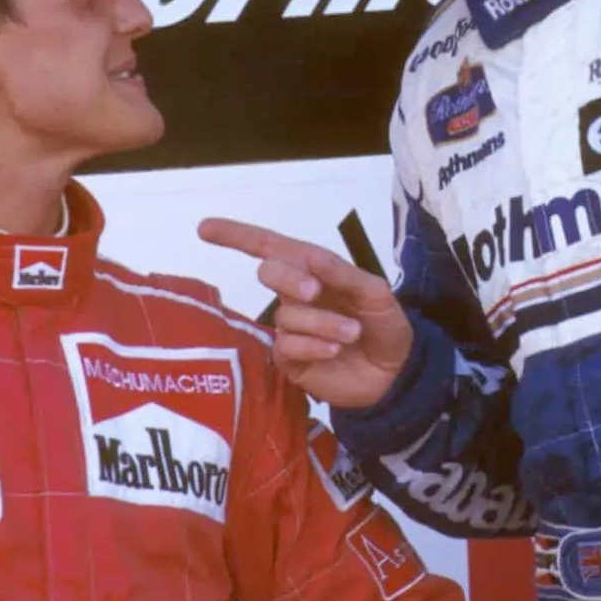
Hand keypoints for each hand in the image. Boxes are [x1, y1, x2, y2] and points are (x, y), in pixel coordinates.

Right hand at [198, 218, 413, 407]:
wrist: (396, 371)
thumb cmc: (383, 324)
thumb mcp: (375, 292)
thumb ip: (344, 274)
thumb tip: (311, 257)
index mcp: (313, 270)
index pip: (270, 247)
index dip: (236, 236)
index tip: (204, 228)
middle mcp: (295, 295)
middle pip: (269, 273)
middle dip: (288, 278)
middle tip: (314, 291)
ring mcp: (290, 327)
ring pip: (286, 315)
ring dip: (322, 322)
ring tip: (351, 334)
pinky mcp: (290, 359)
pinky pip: (288, 345)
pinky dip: (314, 345)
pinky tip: (335, 350)